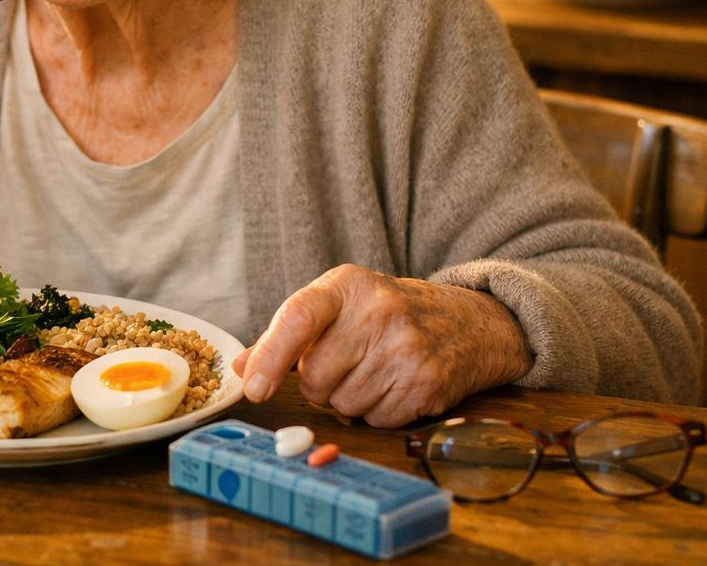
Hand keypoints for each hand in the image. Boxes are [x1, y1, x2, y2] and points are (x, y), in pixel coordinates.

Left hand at [232, 264, 532, 428]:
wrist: (466, 321)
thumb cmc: (384, 313)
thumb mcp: (336, 305)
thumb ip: (284, 335)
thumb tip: (240, 369)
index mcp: (346, 286)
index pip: (300, 318)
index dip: (272, 356)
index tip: (255, 388)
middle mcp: (379, 312)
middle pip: (316, 376)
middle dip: (320, 383)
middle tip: (345, 363)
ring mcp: (407, 348)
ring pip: (343, 405)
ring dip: (349, 400)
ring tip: (374, 370)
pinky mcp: (428, 383)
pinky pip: (376, 420)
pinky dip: (379, 412)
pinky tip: (395, 385)